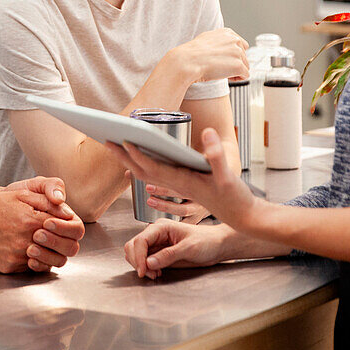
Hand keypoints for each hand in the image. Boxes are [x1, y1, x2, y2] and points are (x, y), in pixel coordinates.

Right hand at [0, 183, 83, 272]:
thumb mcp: (21, 194)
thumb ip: (47, 202)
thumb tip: (68, 212)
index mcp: (31, 221)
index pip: (65, 227)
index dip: (67, 225)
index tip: (61, 222)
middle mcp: (26, 241)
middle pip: (63, 249)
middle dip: (65, 241)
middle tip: (57, 235)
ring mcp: (17, 257)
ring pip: (50, 261)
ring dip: (51, 252)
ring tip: (44, 242)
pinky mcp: (10, 267)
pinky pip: (32, 267)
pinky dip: (34, 259)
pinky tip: (27, 248)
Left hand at [107, 127, 257, 230]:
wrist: (243, 218)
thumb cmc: (235, 197)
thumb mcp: (228, 175)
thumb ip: (217, 155)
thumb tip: (208, 132)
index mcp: (183, 180)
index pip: (153, 166)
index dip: (136, 154)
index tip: (123, 140)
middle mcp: (177, 184)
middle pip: (143, 170)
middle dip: (124, 156)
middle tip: (106, 140)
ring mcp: (179, 187)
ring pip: (148, 174)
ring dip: (131, 162)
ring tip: (117, 149)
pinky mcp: (185, 188)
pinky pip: (159, 179)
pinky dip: (146, 171)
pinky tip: (139, 167)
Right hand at [124, 220, 228, 278]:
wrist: (216, 246)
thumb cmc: (206, 241)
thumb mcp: (189, 248)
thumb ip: (169, 255)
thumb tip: (149, 263)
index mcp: (161, 227)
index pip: (140, 240)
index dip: (138, 257)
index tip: (143, 271)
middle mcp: (156, 234)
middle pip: (133, 246)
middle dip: (137, 262)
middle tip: (150, 274)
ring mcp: (156, 244)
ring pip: (136, 254)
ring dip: (141, 266)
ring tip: (155, 274)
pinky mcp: (159, 254)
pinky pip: (144, 261)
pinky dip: (146, 268)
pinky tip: (157, 273)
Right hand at [170, 28, 248, 83]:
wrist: (187, 62)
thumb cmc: (192, 53)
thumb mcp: (207, 39)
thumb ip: (220, 41)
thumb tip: (225, 48)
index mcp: (228, 33)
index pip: (241, 45)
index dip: (233, 55)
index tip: (223, 60)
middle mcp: (235, 41)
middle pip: (244, 57)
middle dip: (235, 64)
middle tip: (221, 68)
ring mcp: (238, 53)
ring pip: (246, 66)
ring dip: (236, 72)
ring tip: (221, 73)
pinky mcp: (238, 66)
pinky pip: (245, 76)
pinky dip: (237, 79)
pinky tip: (226, 78)